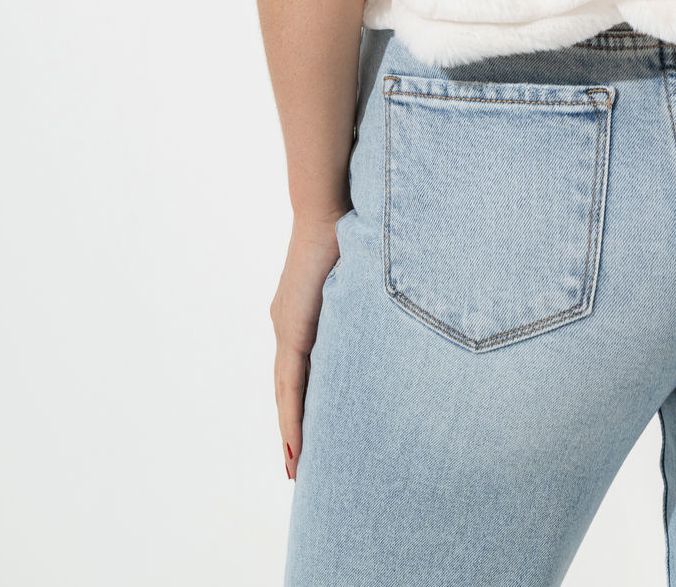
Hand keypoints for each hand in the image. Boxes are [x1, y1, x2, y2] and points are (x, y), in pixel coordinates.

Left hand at [270, 212, 345, 479]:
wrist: (328, 210)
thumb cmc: (350, 233)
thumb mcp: (356, 279)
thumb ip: (362, 300)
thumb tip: (389, 307)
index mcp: (302, 316)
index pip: (300, 370)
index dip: (303, 403)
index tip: (308, 435)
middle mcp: (287, 325)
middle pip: (288, 389)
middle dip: (294, 429)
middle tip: (297, 466)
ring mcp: (286, 328)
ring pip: (286, 392)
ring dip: (291, 431)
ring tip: (295, 466)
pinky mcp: (291, 330)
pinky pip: (290, 383)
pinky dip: (292, 415)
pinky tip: (294, 441)